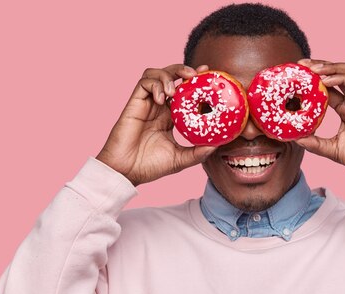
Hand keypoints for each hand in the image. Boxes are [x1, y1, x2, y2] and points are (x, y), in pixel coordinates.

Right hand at [96, 64, 215, 186]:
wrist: (127, 172)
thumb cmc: (150, 166)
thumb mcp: (180, 159)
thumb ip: (198, 152)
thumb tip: (217, 146)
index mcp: (169, 117)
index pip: (182, 91)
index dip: (194, 80)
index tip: (207, 74)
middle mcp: (158, 107)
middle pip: (170, 76)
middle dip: (182, 70)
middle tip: (196, 74)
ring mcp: (146, 104)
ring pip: (154, 74)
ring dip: (167, 75)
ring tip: (175, 90)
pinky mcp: (134, 104)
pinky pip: (143, 83)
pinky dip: (155, 85)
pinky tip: (162, 99)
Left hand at [295, 59, 344, 169]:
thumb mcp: (330, 148)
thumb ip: (314, 143)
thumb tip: (294, 138)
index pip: (329, 87)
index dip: (315, 79)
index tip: (298, 75)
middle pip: (338, 74)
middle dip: (321, 66)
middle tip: (303, 65)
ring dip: (332, 67)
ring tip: (314, 69)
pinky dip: (341, 77)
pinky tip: (326, 81)